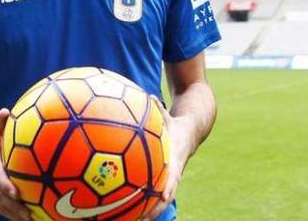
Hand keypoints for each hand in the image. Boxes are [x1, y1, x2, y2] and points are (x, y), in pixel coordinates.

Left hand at [138, 98, 190, 220]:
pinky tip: (117, 208)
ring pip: (154, 201)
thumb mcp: (168, 117)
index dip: (167, 188)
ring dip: (143, 212)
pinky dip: (136, 201)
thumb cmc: (174, 125)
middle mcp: (170, 175)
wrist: (190, 134)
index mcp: (174, 162)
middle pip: (163, 198)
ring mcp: (165, 180)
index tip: (162, 199)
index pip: (172, 178)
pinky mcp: (158, 180)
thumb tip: (149, 97)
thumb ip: (159, 110)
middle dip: (154, 211)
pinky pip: (146, 193)